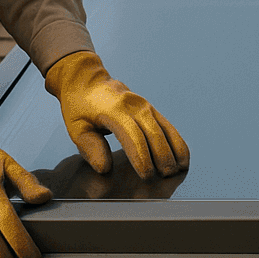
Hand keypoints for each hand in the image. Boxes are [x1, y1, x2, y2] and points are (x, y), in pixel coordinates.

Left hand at [44, 50, 189, 178]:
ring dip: (175, 150)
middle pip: (154, 134)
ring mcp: (145, 106)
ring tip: (178, 170)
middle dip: (162, 157)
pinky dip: (177, 141)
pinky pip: (168, 126)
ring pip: (166, 129)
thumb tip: (105, 168)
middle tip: (164, 177)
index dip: (142, 157)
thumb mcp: (76, 127)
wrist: (86, 80)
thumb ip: (90, 148)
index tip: (146, 175)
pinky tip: (181, 157)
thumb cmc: (79, 107)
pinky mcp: (150, 109)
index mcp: (114, 111)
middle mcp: (134, 106)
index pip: (133, 136)